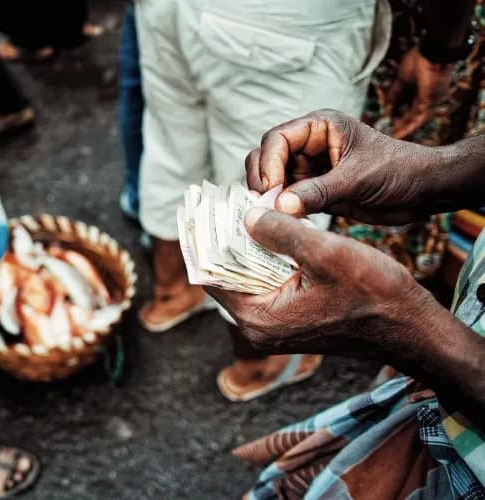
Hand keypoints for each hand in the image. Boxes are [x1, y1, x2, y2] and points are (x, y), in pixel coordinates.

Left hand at [206, 208, 436, 357]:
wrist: (411, 328)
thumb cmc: (375, 295)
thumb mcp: (327, 254)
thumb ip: (282, 232)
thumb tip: (246, 215)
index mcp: (259, 318)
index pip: (211, 276)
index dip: (202, 241)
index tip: (197, 211)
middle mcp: (259, 327)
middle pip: (225, 277)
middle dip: (221, 241)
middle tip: (218, 205)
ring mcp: (275, 326)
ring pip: (245, 279)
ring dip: (242, 248)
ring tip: (237, 211)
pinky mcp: (290, 320)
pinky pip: (264, 285)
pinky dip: (261, 259)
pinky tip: (265, 232)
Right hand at [245, 109, 438, 224]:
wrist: (424, 191)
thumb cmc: (399, 171)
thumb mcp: (357, 179)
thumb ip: (317, 192)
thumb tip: (278, 206)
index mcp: (319, 127)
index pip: (277, 139)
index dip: (268, 163)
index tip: (271, 190)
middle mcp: (309, 145)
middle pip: (265, 157)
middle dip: (262, 179)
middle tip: (266, 205)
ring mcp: (310, 169)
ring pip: (271, 180)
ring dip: (268, 198)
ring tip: (274, 216)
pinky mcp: (313, 192)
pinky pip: (286, 200)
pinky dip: (280, 211)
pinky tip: (283, 224)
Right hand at [386, 47, 453, 139]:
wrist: (432, 49)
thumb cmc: (420, 58)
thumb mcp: (402, 78)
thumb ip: (396, 91)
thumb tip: (388, 104)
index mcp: (422, 90)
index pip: (410, 107)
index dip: (401, 115)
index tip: (392, 122)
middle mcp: (429, 97)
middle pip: (414, 114)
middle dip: (403, 124)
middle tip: (393, 134)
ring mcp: (431, 99)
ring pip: (417, 117)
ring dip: (405, 127)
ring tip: (394, 136)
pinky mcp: (430, 99)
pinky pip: (419, 116)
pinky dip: (409, 125)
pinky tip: (400, 132)